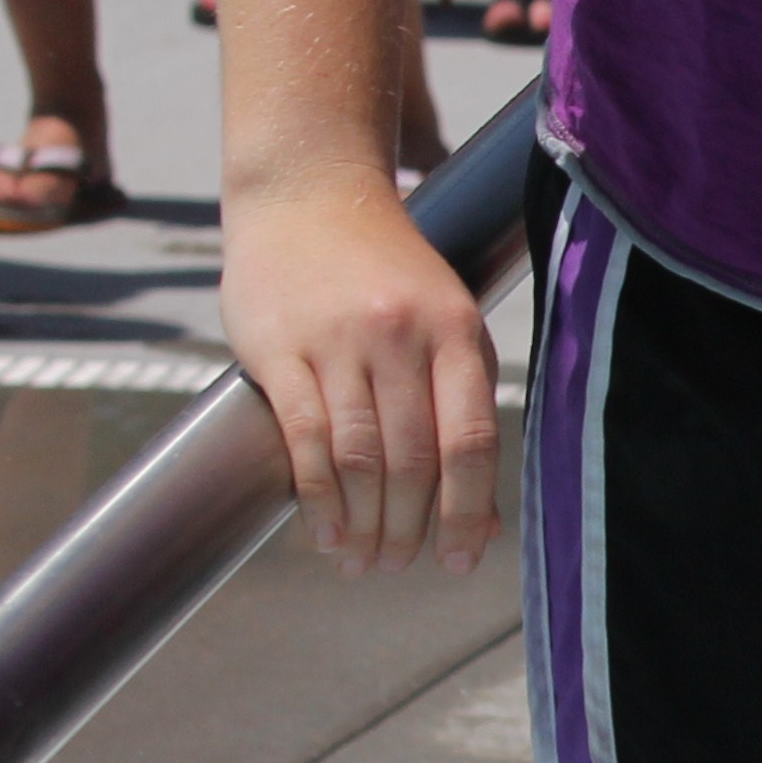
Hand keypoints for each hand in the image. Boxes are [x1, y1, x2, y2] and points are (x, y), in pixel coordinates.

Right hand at [221, 176, 504, 573]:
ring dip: (362, 525)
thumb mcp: (446, 320)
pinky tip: (324, 533)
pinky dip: (317, 498)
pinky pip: (303, 439)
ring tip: (363, 562)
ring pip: (358, 458)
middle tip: (401, 566)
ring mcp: (337, 342)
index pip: (470, 440)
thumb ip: (463, 403)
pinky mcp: (279, 349)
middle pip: (412, 460)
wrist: (309, 196)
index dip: (468, 511)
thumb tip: (482, 514)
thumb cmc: (388, 274)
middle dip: (408, 529)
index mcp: (453, 332)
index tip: (462, 560)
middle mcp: (399, 337)